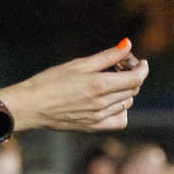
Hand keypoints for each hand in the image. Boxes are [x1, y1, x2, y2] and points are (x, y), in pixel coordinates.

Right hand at [4, 40, 148, 131]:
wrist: (31, 106)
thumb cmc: (50, 81)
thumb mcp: (79, 64)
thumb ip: (107, 56)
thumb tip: (128, 45)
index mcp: (99, 85)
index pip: (136, 79)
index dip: (142, 68)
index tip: (139, 62)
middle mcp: (102, 104)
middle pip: (132, 90)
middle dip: (132, 76)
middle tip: (119, 68)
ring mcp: (98, 118)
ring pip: (126, 104)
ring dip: (125, 92)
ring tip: (109, 83)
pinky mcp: (93, 127)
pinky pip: (119, 121)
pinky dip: (120, 110)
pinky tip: (109, 102)